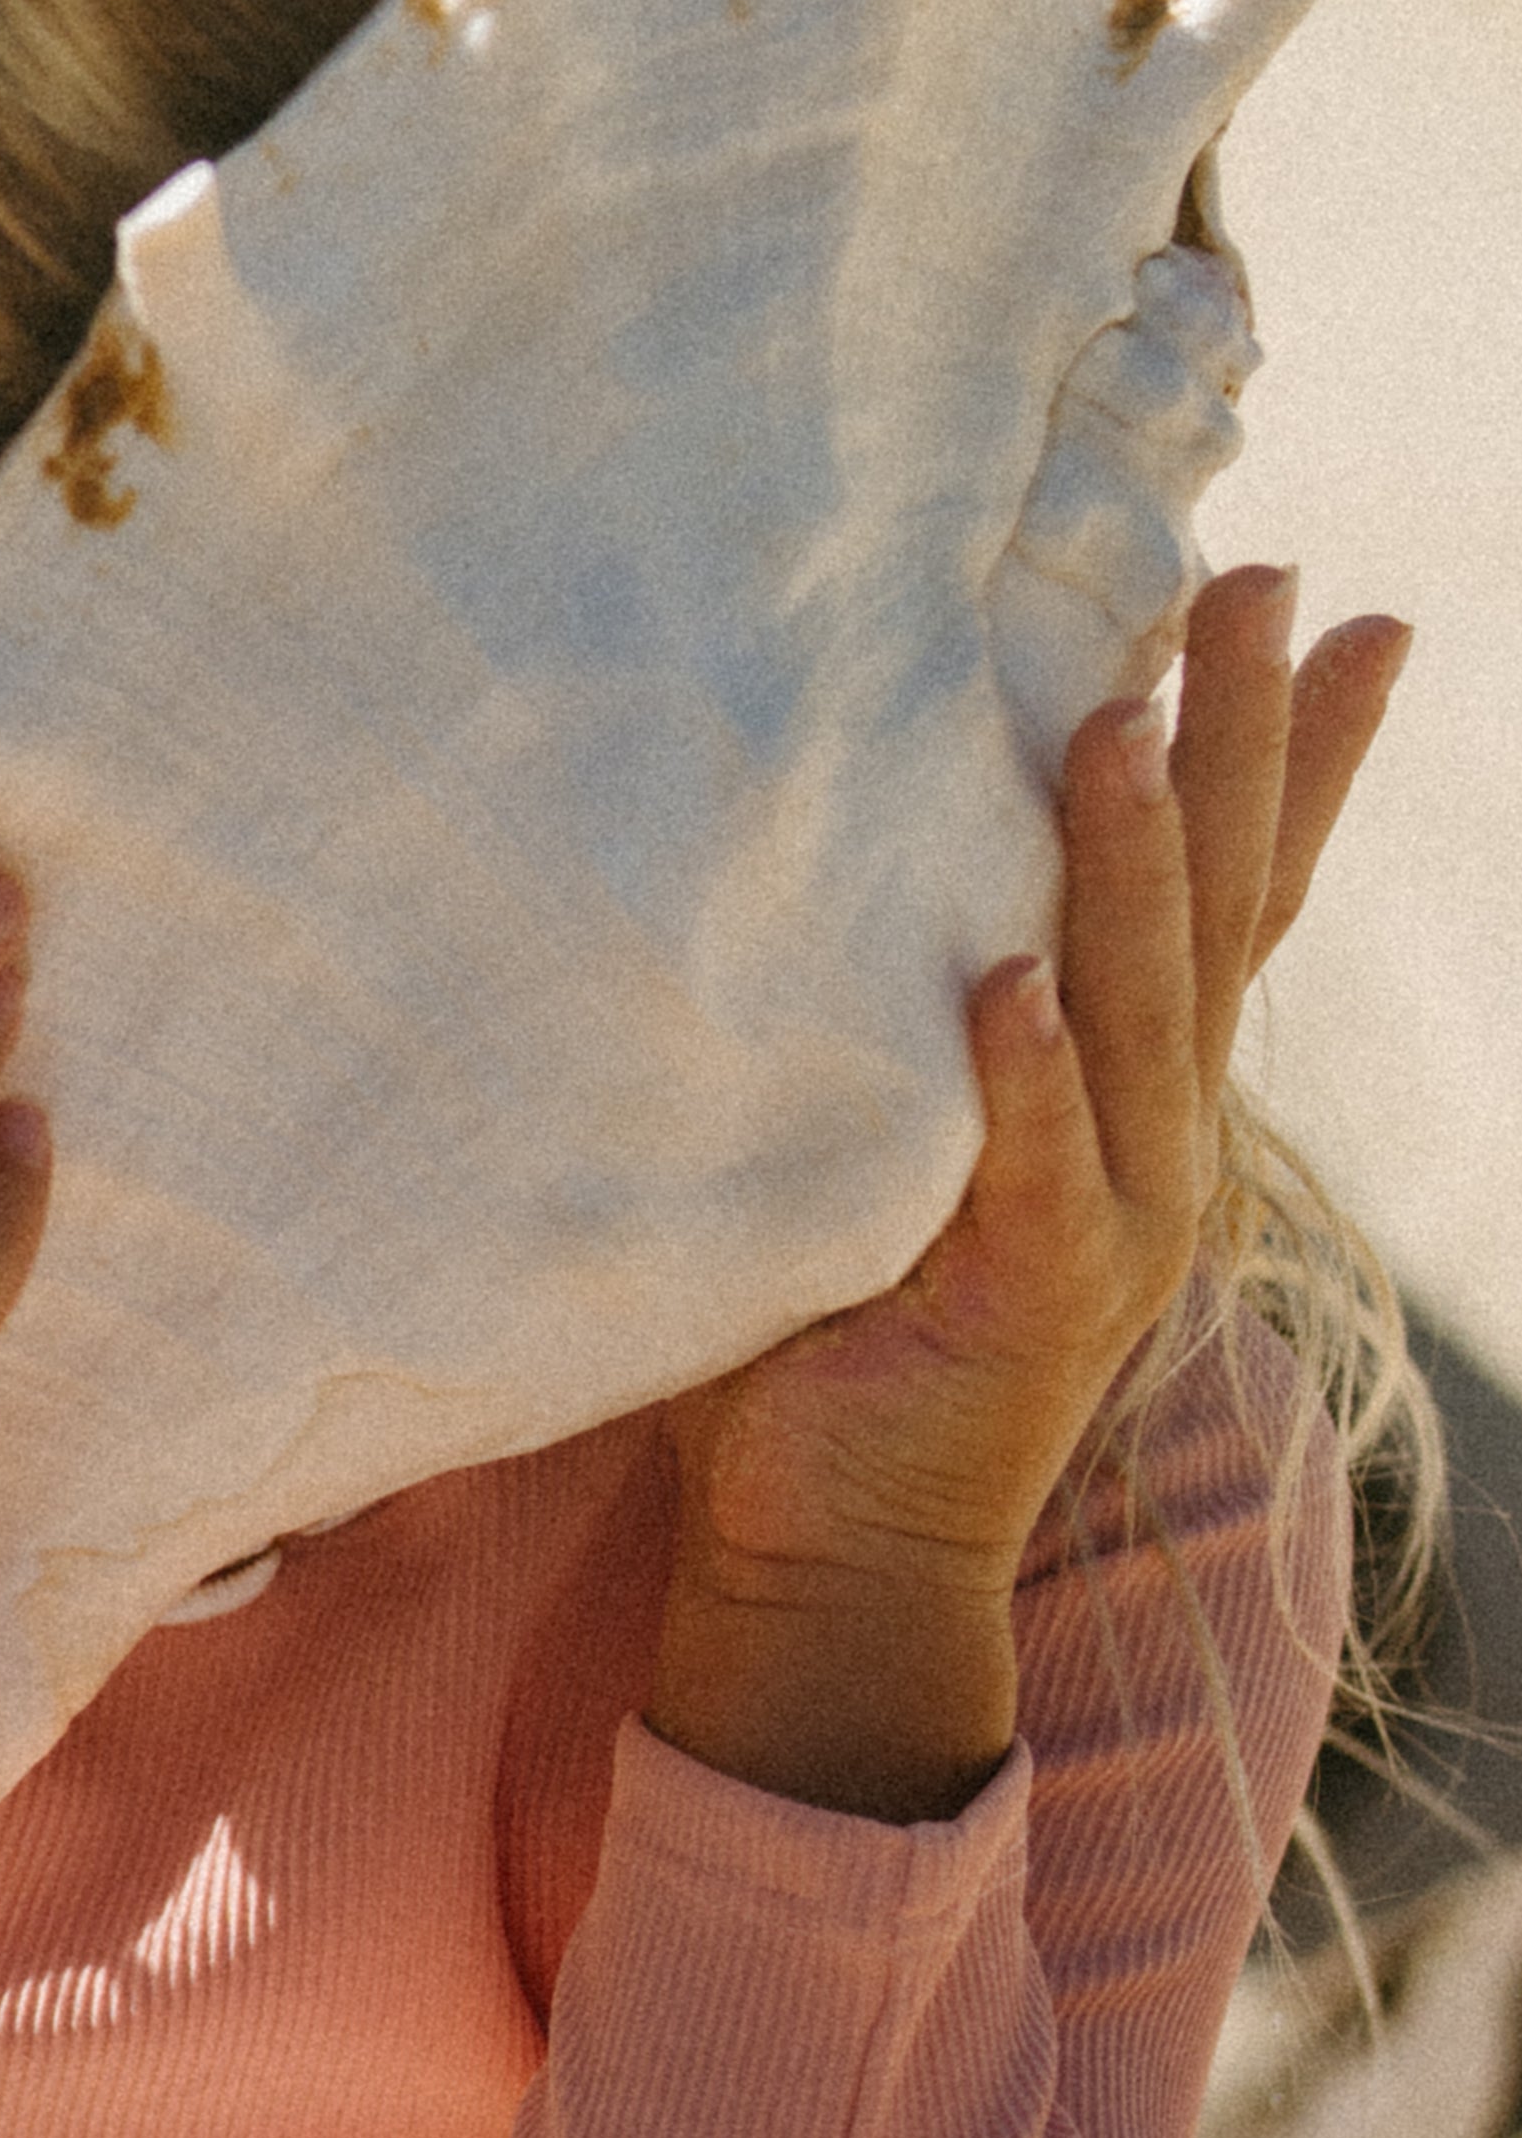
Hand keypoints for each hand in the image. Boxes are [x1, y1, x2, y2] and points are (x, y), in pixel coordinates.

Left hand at [649, 568, 1410, 1821]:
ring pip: (1141, 1009)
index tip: (1339, 619)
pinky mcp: (1027, 1300)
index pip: (1233, 904)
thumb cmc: (826, 1340)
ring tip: (1121, 718)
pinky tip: (1010, 976)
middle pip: (1216, 913)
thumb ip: (882, 1031)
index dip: (1291, 765)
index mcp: (1132, 1102)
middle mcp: (1156, 1146)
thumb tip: (798, 868)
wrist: (837, 1553)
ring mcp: (1112, 1222)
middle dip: (1242, 745)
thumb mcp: (881, 1151)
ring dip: (1131, 862)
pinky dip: (1028, 1074)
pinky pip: (1032, 1165)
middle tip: (1261, 584)